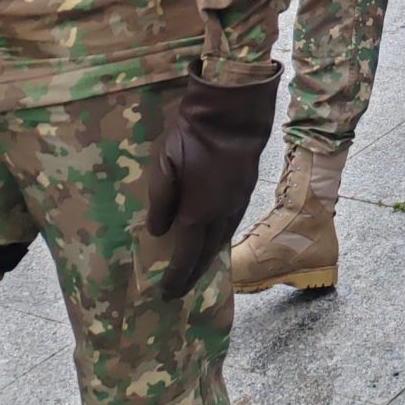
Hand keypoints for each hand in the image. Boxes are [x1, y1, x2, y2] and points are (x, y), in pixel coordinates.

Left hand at [147, 69, 280, 297]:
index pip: (187, 254)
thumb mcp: (165, 164)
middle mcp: (222, 215)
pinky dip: (219, 240)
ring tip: (196, 270)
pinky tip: (214, 240)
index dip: (177, 275)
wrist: (234, 112)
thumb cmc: (194, 135)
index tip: (166, 293)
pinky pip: (231, 225)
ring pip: (222, 240)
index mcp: (200, 211)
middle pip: (207, 253)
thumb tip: (158, 231)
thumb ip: (161, 201)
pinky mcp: (246, 191)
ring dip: (207, 259)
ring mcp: (237, 203)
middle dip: (193, 275)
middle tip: (180, 290)